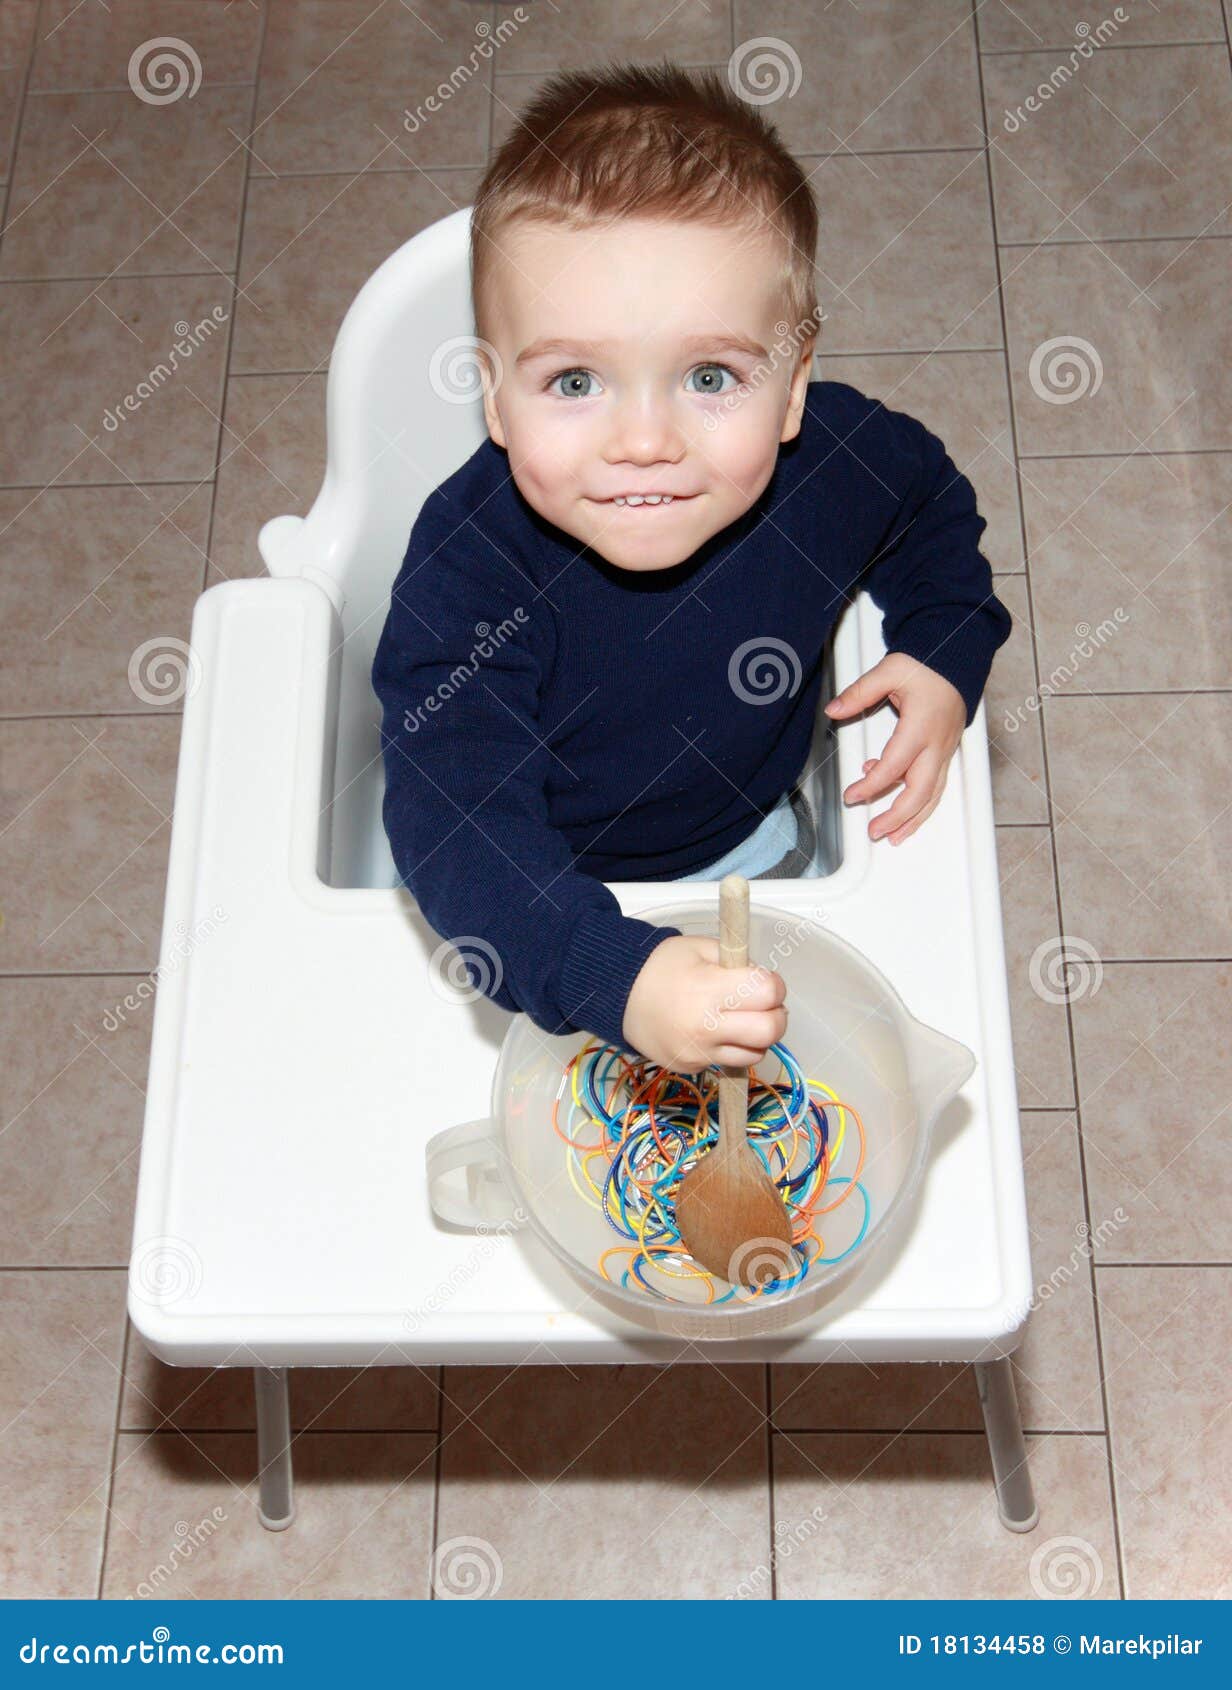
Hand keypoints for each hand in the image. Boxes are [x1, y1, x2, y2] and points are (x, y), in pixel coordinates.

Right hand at [623, 934, 787, 1071]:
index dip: (774, 985)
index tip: (764, 981)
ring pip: (756, 1053)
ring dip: (758, 1036)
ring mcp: (699, 1052)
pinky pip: (730, 1061)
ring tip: (742, 1019)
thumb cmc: (660, 967)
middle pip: (770, 1031)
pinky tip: (717, 1031)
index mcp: (709, 989)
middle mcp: (705, 1026)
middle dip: (776, 1016)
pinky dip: (733, 1047)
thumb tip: (765, 982)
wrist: (618, 997)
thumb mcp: (699, 948)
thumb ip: (737, 961)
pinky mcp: (692, 1067)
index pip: (768, 993)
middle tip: (765, 1006)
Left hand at [824, 652, 964, 845]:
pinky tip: (905, 811)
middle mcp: (937, 744)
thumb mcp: (889, 671)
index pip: (894, 767)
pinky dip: (923, 803)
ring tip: (895, 836)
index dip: (871, 786)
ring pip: (933, 794)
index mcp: (921, 727)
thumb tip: (834, 710)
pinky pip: (937, 785)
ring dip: (914, 819)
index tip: (852, 796)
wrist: (956, 659)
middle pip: (920, 791)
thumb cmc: (927, 665)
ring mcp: (945, 750)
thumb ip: (860, 693)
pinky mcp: (947, 751)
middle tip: (875, 831)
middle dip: (897, 816)